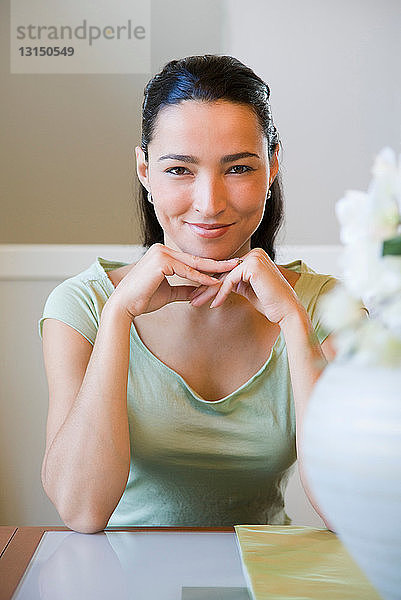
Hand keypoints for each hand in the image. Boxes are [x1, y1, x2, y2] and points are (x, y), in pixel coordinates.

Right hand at [106, 243, 240, 318]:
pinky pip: (186, 271)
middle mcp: (162, 250)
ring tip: (231, 271)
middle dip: (217, 263)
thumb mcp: (168, 292)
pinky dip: (201, 278)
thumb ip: (183, 289)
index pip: (191, 260)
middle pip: (195, 259)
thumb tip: (197, 292)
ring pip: (193, 264)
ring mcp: (161, 253)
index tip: (226, 268)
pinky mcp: (161, 261)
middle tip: (236, 263)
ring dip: (213, 270)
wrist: (124, 305)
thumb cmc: (143, 299)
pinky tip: (215, 282)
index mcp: (163, 254)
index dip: (210, 265)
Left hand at [188, 248, 302, 323]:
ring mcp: (254, 257)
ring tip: (196, 302)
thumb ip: (236, 283)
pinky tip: (215, 304)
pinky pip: (230, 281)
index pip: (227, 271)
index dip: (211, 284)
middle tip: (192, 299)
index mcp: (254, 257)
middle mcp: (254, 253)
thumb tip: (219, 283)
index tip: (198, 295)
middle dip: (206, 287)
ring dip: (209, 291)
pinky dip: (221, 293)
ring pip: (224, 277)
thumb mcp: (248, 290)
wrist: (287, 311)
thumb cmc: (270, 304)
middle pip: (223, 272)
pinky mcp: (252, 265)